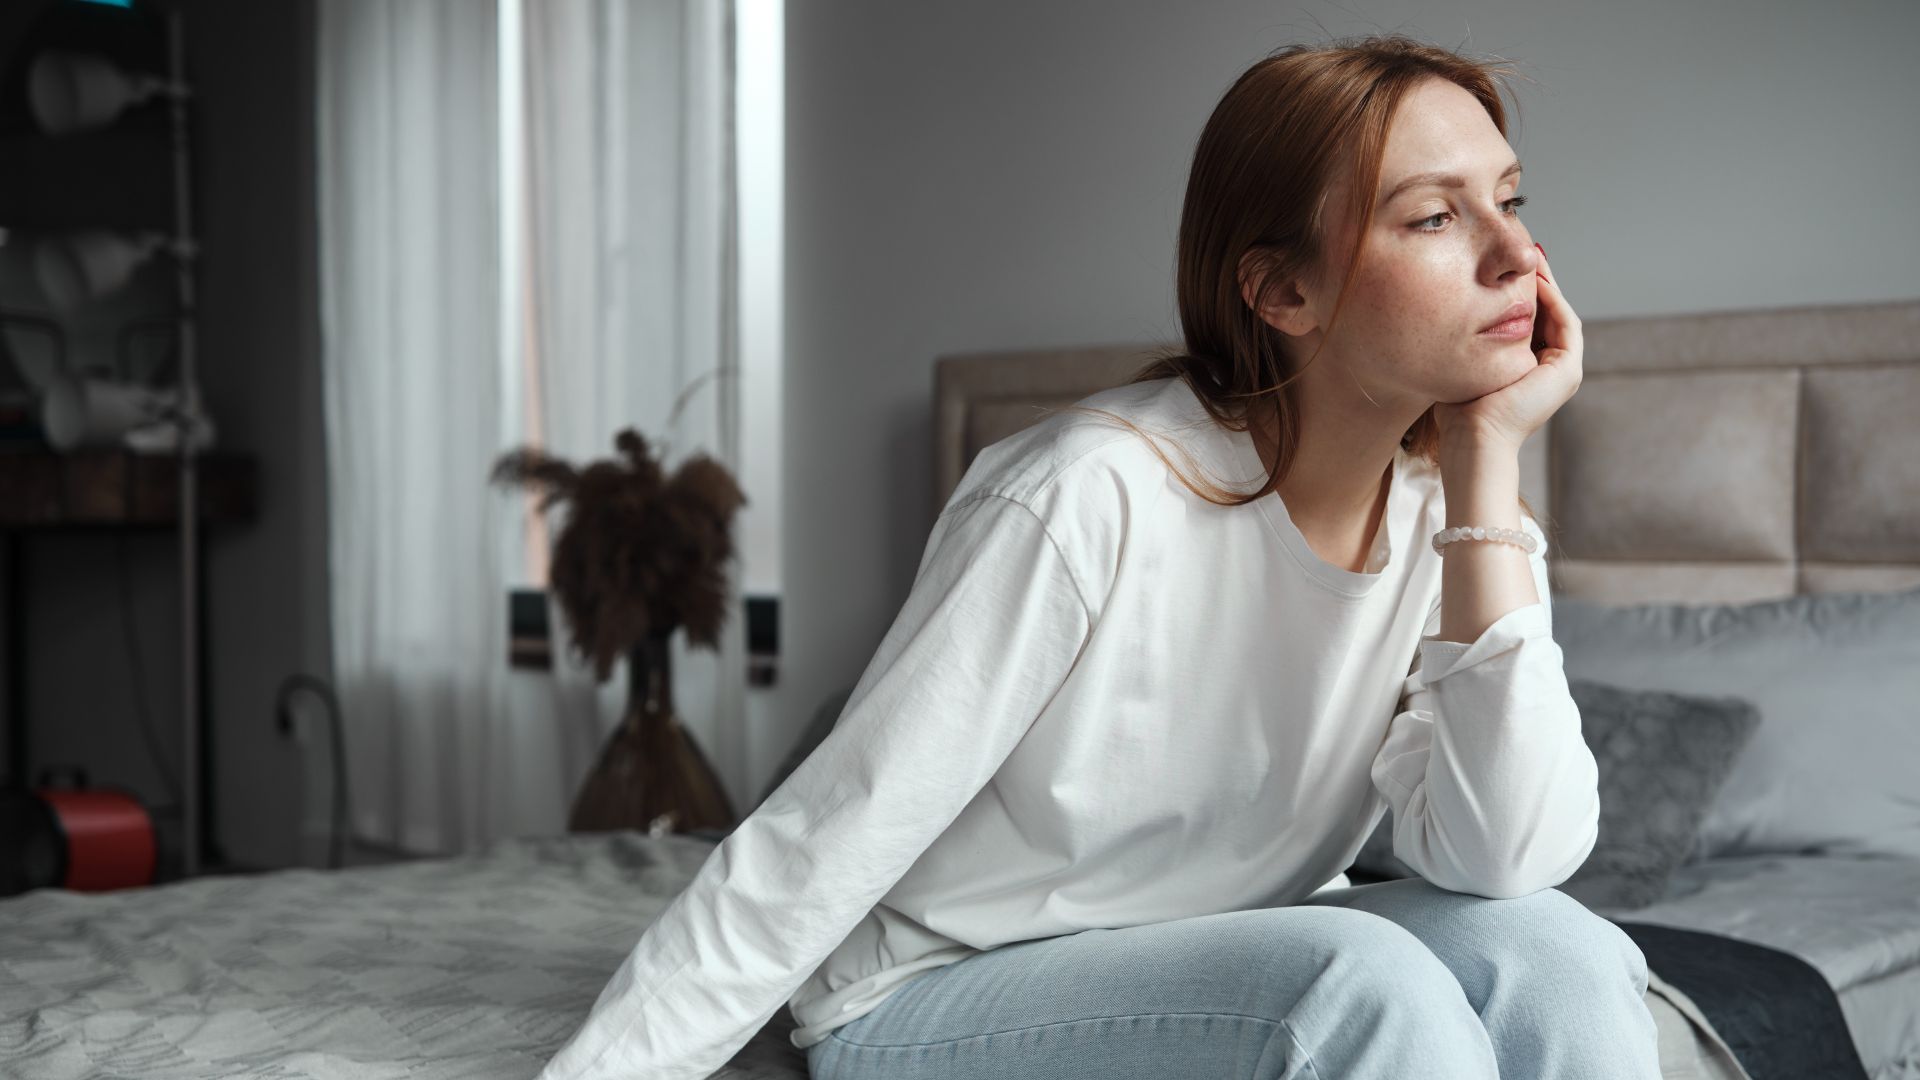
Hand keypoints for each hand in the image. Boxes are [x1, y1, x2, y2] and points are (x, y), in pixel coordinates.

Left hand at [1431, 243, 1582, 453]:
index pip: (1530, 324)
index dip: (1521, 295)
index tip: (1505, 269)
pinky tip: (1536, 282)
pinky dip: (1554, 302)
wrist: (1473, 439)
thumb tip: (1451, 318)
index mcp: (1528, 372)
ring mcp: (1563, 372)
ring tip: (1533, 259)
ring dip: (1548, 287)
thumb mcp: (1464, 366)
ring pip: (1559, 316)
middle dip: (1538, 284)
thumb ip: (1468, 345)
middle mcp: (1550, 371)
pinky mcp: (1567, 371)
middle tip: (1525, 253)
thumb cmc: (1458, 412)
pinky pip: (1566, 325)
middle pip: (1548, 316)